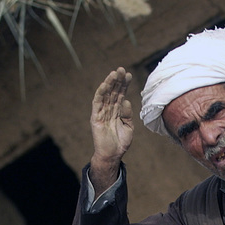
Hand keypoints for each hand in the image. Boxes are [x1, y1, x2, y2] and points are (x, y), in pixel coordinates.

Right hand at [89, 68, 133, 193]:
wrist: (112, 155)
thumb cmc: (120, 142)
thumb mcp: (129, 127)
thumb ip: (127, 114)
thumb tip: (125, 100)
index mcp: (117, 111)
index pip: (120, 94)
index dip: (124, 85)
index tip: (129, 75)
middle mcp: (109, 109)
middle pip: (113, 92)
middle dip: (117, 80)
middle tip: (122, 69)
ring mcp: (102, 112)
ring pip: (105, 95)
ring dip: (109, 83)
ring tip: (114, 73)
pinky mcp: (96, 117)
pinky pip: (97, 103)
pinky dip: (100, 93)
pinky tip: (104, 85)